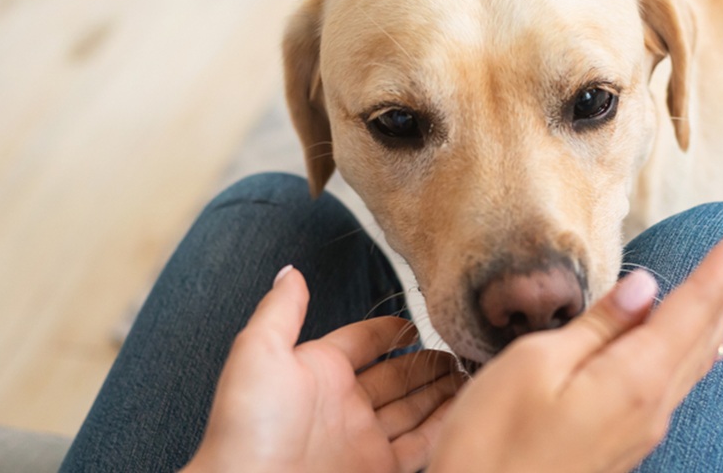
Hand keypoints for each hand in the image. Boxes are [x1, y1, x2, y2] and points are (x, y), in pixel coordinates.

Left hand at [184, 266, 463, 472]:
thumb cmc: (248, 426)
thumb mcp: (258, 352)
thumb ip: (280, 310)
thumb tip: (291, 270)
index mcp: (317, 372)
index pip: (363, 342)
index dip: (390, 330)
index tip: (419, 319)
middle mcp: (343, 405)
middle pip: (395, 376)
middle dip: (426, 361)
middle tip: (460, 346)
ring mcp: (363, 439)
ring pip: (413, 409)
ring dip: (441, 391)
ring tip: (473, 372)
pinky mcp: (380, 469)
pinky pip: (422, 444)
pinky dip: (445, 426)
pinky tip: (467, 407)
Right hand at [430, 219, 722, 472]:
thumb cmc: (492, 446)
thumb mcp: (534, 366)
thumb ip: (596, 325)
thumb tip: (645, 287)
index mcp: (633, 378)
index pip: (694, 304)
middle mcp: (651, 405)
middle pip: (707, 330)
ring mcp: (641, 428)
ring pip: (700, 357)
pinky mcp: (625, 442)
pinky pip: (680, 382)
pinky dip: (704, 349)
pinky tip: (713, 345)